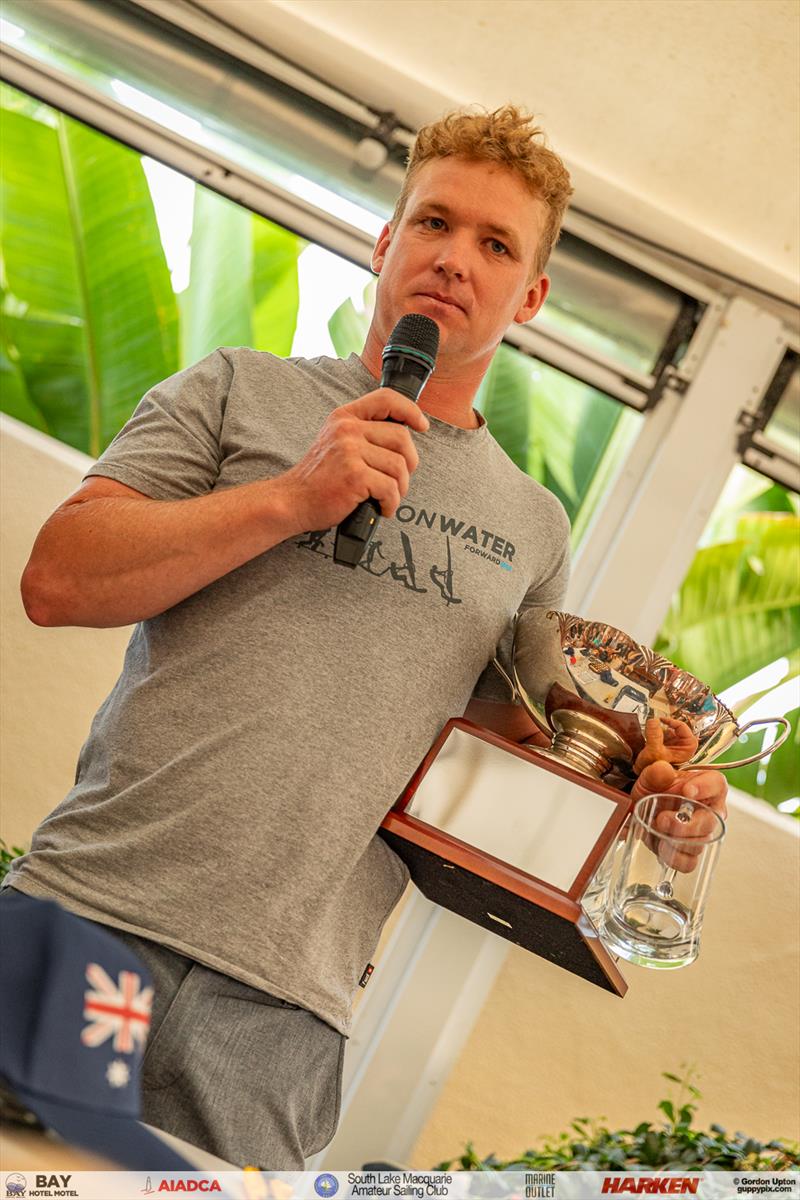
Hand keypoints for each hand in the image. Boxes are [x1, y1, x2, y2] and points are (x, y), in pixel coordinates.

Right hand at [278, 388, 429, 533]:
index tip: (421, 425)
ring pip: (399, 466)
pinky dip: (391, 503)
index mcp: (344, 417)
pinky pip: (390, 488)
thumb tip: (404, 437)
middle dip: (409, 463)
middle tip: (399, 480)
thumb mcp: (336, 442)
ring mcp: (349, 451)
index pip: (386, 399)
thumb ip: (363, 434)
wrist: (292, 501)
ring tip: (385, 497)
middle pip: (402, 438)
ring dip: (400, 488)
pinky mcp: (354, 475)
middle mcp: (347, 429)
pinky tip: (381, 507)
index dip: (410, 410)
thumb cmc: (318, 478)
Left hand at [632, 760, 727, 872]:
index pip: (716, 784)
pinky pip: (690, 862)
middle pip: (710, 821)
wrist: (641, 808)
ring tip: (657, 831)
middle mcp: (710, 810)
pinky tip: (662, 848)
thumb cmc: (654, 788)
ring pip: (700, 843)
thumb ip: (656, 772)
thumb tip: (663, 769)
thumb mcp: (650, 776)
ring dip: (676, 841)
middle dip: (686, 824)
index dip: (705, 788)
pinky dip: (674, 858)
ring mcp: (701, 833)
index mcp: (707, 785)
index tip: (687, 791)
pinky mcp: (689, 851)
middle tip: (662, 819)